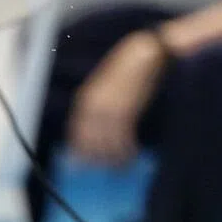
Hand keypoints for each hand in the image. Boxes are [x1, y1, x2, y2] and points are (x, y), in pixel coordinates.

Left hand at [67, 31, 167, 165]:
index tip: (84, 165)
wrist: (146, 52)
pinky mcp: (126, 112)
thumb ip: (97, 107)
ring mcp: (108, 110)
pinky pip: (123, 140)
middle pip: (89, 144)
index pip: (75, 134)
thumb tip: (97, 131)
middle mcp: (92, 107)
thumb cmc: (128, 70)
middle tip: (107, 170)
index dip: (80, 152)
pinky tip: (133, 155)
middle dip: (98, 160)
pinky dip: (127, 151)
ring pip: (107, 145)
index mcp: (85, 100)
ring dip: (115, 159)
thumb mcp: (104, 88)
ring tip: (123, 166)